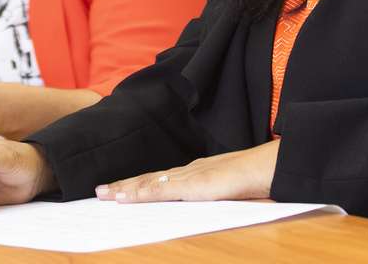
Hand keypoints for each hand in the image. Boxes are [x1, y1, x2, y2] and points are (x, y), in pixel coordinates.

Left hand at [94, 139, 278, 203]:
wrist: (266, 168)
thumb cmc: (255, 179)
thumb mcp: (231, 188)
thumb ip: (217, 193)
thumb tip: (211, 199)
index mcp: (196, 172)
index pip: (161, 178)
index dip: (140, 184)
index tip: (122, 188)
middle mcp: (187, 171)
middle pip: (149, 178)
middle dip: (124, 185)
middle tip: (100, 191)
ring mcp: (187, 177)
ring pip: (148, 183)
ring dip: (124, 189)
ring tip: (103, 194)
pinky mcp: (189, 186)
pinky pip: (158, 190)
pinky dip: (138, 193)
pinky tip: (123, 197)